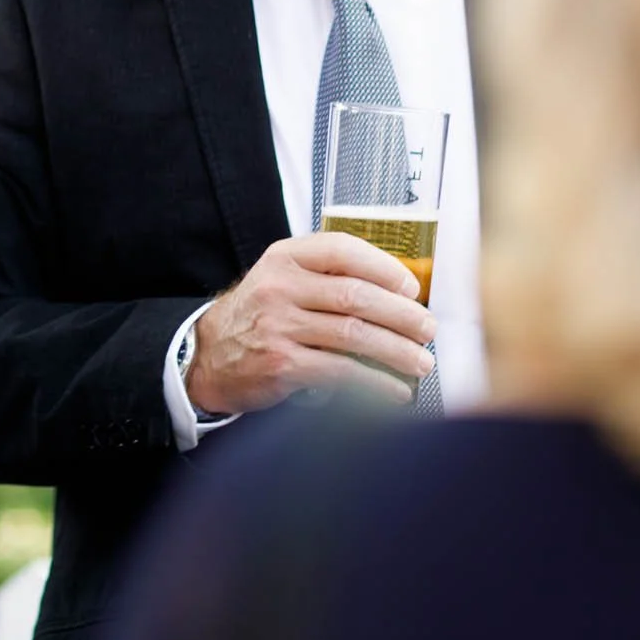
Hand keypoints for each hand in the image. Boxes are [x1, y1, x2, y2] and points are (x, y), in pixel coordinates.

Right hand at [186, 232, 435, 415]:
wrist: (211, 355)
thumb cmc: (260, 317)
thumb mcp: (281, 281)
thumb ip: (325, 278)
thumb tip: (397, 295)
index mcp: (284, 259)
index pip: (341, 250)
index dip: (384, 267)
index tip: (411, 287)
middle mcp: (279, 287)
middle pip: (356, 295)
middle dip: (402, 315)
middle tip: (427, 329)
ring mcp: (278, 325)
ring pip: (354, 334)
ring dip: (397, 351)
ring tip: (421, 362)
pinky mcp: (281, 363)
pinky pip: (341, 371)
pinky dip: (376, 383)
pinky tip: (395, 390)